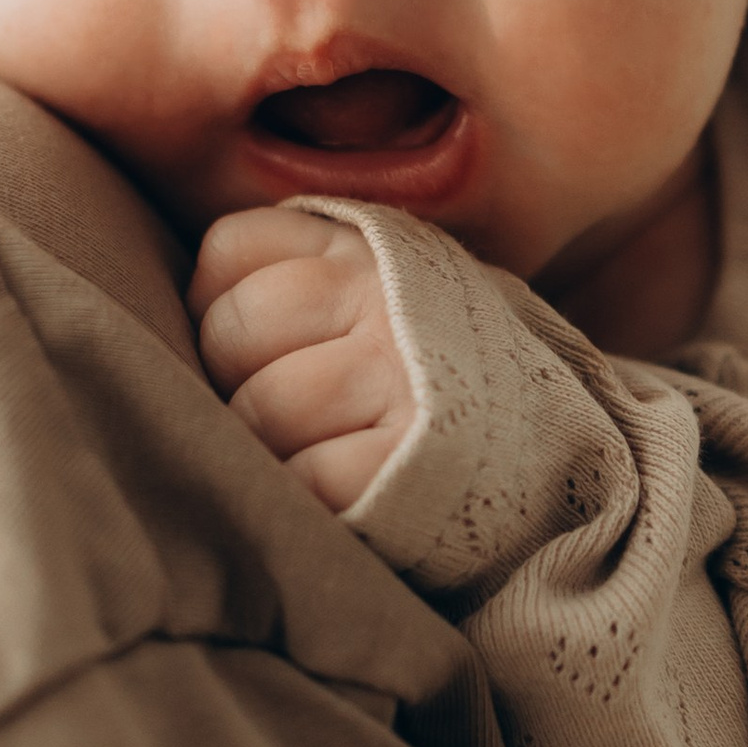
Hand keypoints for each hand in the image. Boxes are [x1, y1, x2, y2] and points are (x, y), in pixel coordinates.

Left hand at [188, 208, 413, 514]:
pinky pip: (306, 478)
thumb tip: (188, 306)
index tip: (251, 346)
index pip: (232, 249)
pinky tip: (334, 494)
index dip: (217, 302)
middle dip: (232, 382)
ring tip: (306, 456)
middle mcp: (384, 299)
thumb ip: (302, 274)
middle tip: (275, 415)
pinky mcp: (409, 462)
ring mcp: (399, 378)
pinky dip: (305, 497)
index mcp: (368, 250)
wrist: (559, 462)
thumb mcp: (389, 293)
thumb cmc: (440, 381)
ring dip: (266, 450)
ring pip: (262, 407)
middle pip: (234, 327)